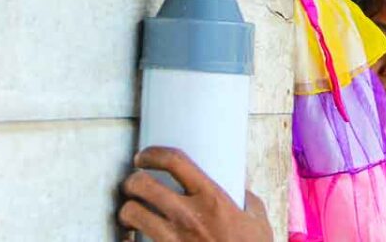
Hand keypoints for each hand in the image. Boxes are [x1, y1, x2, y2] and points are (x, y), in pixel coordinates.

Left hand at [118, 147, 272, 241]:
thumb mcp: (258, 220)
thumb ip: (246, 198)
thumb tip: (240, 184)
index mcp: (212, 198)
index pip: (176, 161)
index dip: (154, 153)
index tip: (145, 156)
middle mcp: (189, 216)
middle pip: (142, 185)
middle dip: (131, 181)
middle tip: (134, 185)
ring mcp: (173, 240)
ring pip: (131, 213)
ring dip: (127, 210)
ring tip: (132, 211)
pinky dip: (129, 239)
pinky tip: (133, 237)